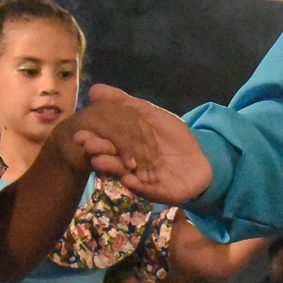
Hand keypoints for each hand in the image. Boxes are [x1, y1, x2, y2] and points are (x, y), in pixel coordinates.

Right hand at [65, 85, 215, 202]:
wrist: (203, 159)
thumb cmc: (173, 137)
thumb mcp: (149, 116)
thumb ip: (125, 104)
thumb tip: (94, 89)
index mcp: (126, 149)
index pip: (107, 143)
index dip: (94, 139)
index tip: (79, 134)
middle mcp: (130, 166)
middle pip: (112, 158)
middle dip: (99, 151)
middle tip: (86, 146)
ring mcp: (143, 181)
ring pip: (125, 174)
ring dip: (112, 168)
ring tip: (99, 161)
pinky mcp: (159, 193)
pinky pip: (147, 191)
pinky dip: (137, 186)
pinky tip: (127, 179)